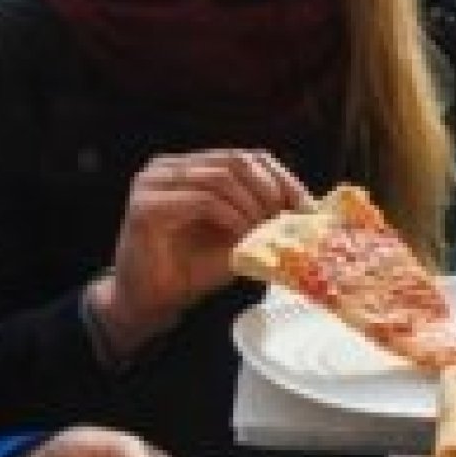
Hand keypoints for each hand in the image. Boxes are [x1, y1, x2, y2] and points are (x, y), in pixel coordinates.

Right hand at [90, 149, 310, 356]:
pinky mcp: (146, 204)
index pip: (249, 157)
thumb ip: (264, 216)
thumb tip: (309, 209)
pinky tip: (243, 236)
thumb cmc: (194, 268)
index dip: (283, 179)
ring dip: (252, 207)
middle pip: (237, 161)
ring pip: (222, 177)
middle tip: (287, 222)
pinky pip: (203, 200)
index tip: (308, 209)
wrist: (152, 299)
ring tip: (264, 232)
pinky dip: (231, 218)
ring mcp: (155, 181)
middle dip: (271, 192)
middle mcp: (171, 166)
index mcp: (193, 166)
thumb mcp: (240, 236)